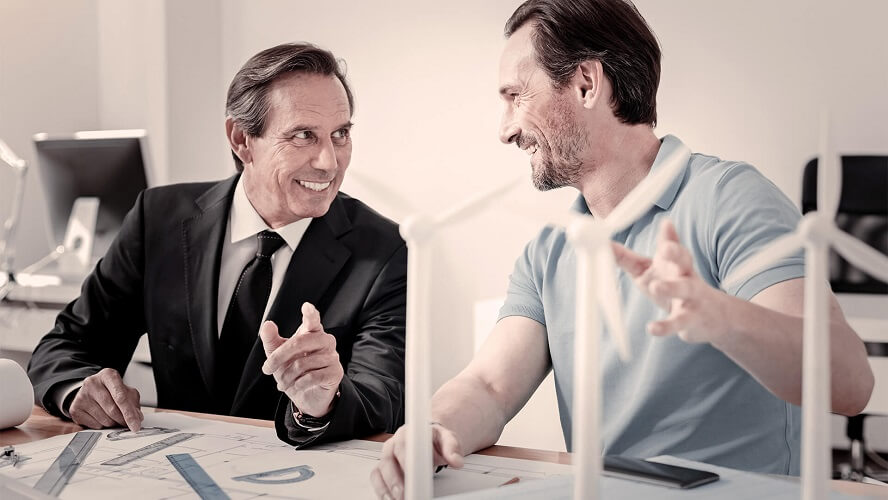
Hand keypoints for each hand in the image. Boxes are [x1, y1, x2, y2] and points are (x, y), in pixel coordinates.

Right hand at [69, 368, 142, 430]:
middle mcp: (92, 383)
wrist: (90, 390)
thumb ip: (133, 403)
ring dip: (113, 423)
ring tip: (113, 416)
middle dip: (123, 420)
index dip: (129, 413)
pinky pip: (94, 425)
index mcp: (108, 375)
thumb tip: (137, 418)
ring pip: (104, 420)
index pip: (120, 397)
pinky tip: (102, 417)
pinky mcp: (75, 409)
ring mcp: (81, 396)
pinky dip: (102, 425)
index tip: (135, 425)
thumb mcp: (125, 391)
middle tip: (127, 423)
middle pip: (112, 410)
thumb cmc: (111, 390)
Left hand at [260, 302, 343, 416]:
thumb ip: (271, 339)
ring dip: (286, 376)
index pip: (312, 320)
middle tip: (267, 369)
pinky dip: (298, 384)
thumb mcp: (278, 355)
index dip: (310, 314)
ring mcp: (332, 356)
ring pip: (303, 363)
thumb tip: (267, 324)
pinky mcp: (335, 372)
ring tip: (282, 383)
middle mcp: (325, 341)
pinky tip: (295, 387)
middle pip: (300, 342)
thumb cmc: (294, 370)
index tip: (306, 306)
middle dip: (278, 357)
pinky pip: (312, 377)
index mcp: (312, 332)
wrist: (308, 395)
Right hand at [370, 422, 464, 499]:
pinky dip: (381, 490)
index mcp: (408, 433)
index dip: (406, 460)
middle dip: (395, 479)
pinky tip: (391, 498)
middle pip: (388, 460)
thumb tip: (456, 461)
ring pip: (380, 471)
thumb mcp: (447, 439)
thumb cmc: (434, 440)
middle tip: (405, 493)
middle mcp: (394, 443)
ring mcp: (387, 456)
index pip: (403, 445)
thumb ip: (452, 448)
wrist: (429, 438)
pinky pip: (376, 478)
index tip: (413, 474)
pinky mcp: (383, 467)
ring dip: (387, 488)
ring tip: (398, 499)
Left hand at [611, 218, 730, 343]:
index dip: (669, 238)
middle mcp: (686, 276)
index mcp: (677, 263)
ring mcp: (691, 297)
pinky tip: (652, 328)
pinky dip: (666, 326)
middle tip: (665, 249)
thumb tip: (607, 242)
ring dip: (671, 288)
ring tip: (655, 287)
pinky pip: (679, 322)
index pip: (675, 247)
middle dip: (676, 253)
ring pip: (684, 290)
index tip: (665, 225)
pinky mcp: (691, 319)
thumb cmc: (675, 287)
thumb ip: (629, 258)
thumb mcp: (653, 271)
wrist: (712, 317)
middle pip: (685, 262)